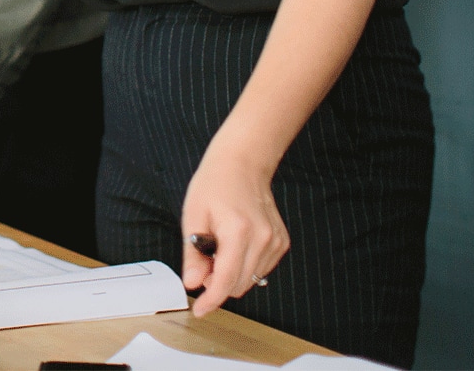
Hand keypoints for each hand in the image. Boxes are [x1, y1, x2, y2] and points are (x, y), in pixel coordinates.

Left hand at [180, 144, 288, 315]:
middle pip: (239, 284)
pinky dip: (245, 266)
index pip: (226, 279)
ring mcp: (276, 242)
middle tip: (203, 262)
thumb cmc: (215, 184)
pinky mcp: (281, 243)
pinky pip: (261, 269)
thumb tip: (192, 283)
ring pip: (251, 280)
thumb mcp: (193, 216)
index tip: (199, 310)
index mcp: (239, 231)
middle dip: (218, 283)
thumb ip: (193, 254)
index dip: (211, 299)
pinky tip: (235, 244)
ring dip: (232, 274)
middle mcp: (263, 239)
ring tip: (219, 247)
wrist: (242, 163)